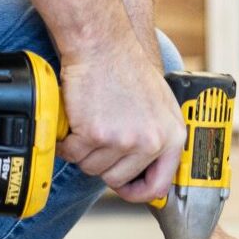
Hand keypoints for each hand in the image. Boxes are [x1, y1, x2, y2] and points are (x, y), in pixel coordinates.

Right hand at [57, 42, 185, 201]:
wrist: (103, 46)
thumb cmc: (127, 69)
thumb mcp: (160, 105)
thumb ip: (158, 139)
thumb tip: (154, 176)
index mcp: (172, 137)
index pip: (158, 186)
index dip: (137, 192)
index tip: (124, 188)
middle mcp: (151, 141)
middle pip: (117, 179)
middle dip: (102, 163)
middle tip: (98, 139)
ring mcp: (124, 139)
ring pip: (92, 168)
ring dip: (83, 151)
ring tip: (88, 124)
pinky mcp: (96, 134)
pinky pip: (73, 154)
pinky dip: (67, 142)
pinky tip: (74, 123)